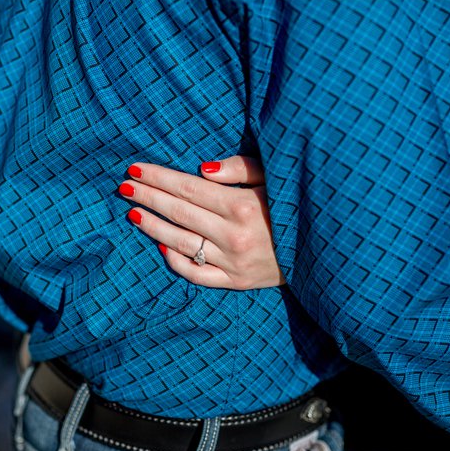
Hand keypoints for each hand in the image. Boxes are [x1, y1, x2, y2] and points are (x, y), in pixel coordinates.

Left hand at [120, 156, 284, 288]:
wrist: (325, 250)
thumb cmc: (297, 204)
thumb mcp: (276, 178)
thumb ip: (240, 169)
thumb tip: (201, 170)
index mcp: (243, 206)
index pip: (188, 189)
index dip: (159, 178)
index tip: (135, 168)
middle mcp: (234, 236)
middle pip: (178, 213)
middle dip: (148, 197)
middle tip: (124, 186)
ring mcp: (233, 263)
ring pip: (180, 243)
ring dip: (152, 226)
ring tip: (133, 212)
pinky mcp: (236, 282)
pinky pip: (197, 274)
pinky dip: (176, 261)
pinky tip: (160, 245)